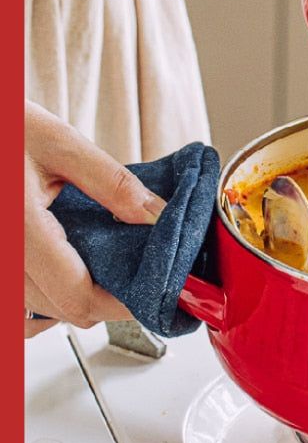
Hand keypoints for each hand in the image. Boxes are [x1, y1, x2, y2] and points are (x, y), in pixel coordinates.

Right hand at [24, 101, 166, 337]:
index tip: (156, 290)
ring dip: (78, 298)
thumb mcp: (60, 144)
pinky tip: (67, 267)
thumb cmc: (3, 129)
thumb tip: (158, 216)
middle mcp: (2, 259)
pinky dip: (47, 298)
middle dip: (109, 298)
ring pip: (41, 313)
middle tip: (140, 270)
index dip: (125, 302)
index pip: (78, 297)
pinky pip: (20, 306)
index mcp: (18, 230)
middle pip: (65, 310)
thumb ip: (112, 184)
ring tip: (105, 264)